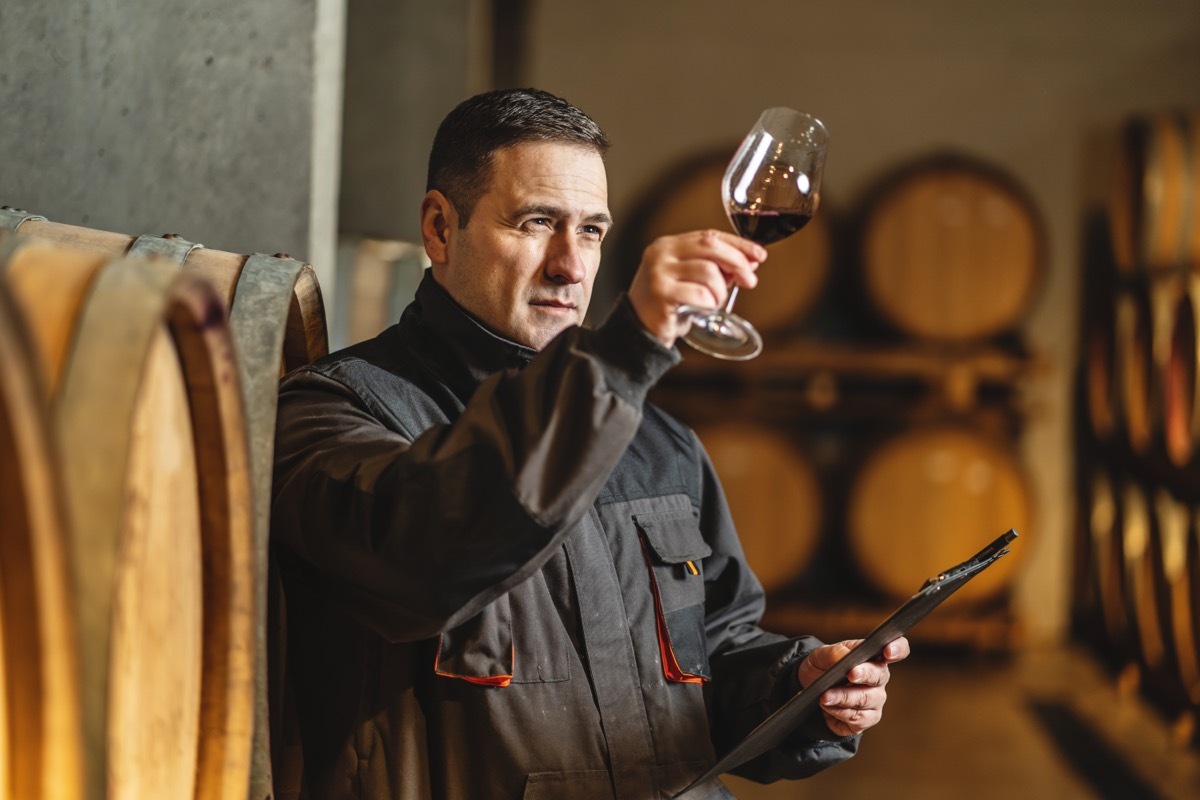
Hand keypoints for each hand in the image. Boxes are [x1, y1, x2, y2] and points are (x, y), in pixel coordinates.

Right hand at [626, 229, 764, 347]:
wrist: (639, 330)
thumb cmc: (668, 304)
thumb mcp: (691, 280)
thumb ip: (715, 268)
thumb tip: (750, 262)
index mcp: (668, 245)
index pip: (709, 235)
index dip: (738, 244)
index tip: (759, 255)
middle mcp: (661, 254)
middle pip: (711, 246)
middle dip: (737, 262)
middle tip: (750, 280)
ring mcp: (659, 273)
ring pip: (709, 272)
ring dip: (720, 290)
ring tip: (714, 303)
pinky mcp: (661, 294)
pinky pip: (700, 295)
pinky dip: (710, 304)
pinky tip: (703, 310)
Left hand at [797, 637, 909, 736]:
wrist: (809, 692)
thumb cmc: (823, 668)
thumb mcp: (821, 655)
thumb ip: (833, 653)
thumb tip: (844, 656)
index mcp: (873, 656)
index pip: (898, 649)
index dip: (897, 649)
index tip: (887, 651)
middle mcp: (879, 678)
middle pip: (880, 676)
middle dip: (865, 674)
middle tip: (850, 674)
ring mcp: (875, 700)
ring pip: (865, 699)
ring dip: (843, 697)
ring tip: (825, 696)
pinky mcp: (867, 719)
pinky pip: (857, 718)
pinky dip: (839, 712)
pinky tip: (827, 707)